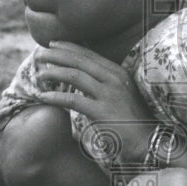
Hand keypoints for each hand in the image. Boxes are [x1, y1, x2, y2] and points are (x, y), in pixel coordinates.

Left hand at [33, 42, 155, 164]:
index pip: (89, 54)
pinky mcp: (101, 111)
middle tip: (39, 54)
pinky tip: (42, 97)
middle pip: (79, 61)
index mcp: (118, 72)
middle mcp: (114, 78)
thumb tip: (85, 76)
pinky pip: (72, 100)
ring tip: (39, 75)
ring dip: (53, 73)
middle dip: (57, 55)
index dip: (69, 47)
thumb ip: (106, 83)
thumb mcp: (122, 95)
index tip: (53, 45)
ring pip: (74, 76)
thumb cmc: (133, 121)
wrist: (147, 141)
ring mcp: (108, 94)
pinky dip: (55, 97)